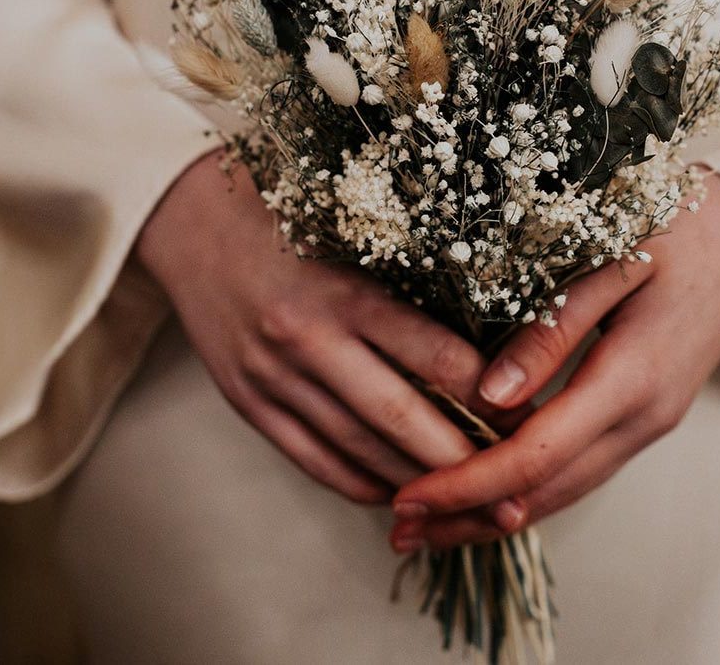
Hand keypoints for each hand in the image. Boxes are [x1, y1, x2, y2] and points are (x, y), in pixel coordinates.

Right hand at [137, 150, 492, 504]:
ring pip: (359, 449)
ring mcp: (273, 377)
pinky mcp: (249, 404)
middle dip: (463, 457)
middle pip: (401, 417)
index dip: (486, 393)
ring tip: (468, 497)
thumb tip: (483, 347)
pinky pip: (315, 461)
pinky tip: (400, 491)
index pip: (434, 355)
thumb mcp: (354, 237)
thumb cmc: (292, 222)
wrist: (193, 227)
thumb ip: (406, 288)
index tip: (526, 411)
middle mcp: (308, 338)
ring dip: (418, 481)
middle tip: (513, 479)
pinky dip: (362, 483)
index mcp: (345, 290)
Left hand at [389, 173, 719, 548]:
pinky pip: (582, 467)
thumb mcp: (612, 258)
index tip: (411, 496)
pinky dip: (531, 488)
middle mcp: (644, 417)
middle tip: (399, 528)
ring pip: (566, 489)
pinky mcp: (646, 414)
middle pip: (547, 492)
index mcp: (633, 378)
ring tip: (431, 524)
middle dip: (470, 516)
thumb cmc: (682, 228)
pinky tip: (492, 489)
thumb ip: (552, 327)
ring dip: (497, 512)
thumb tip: (490, 395)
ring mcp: (650, 421)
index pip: (537, 454)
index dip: (469, 483)